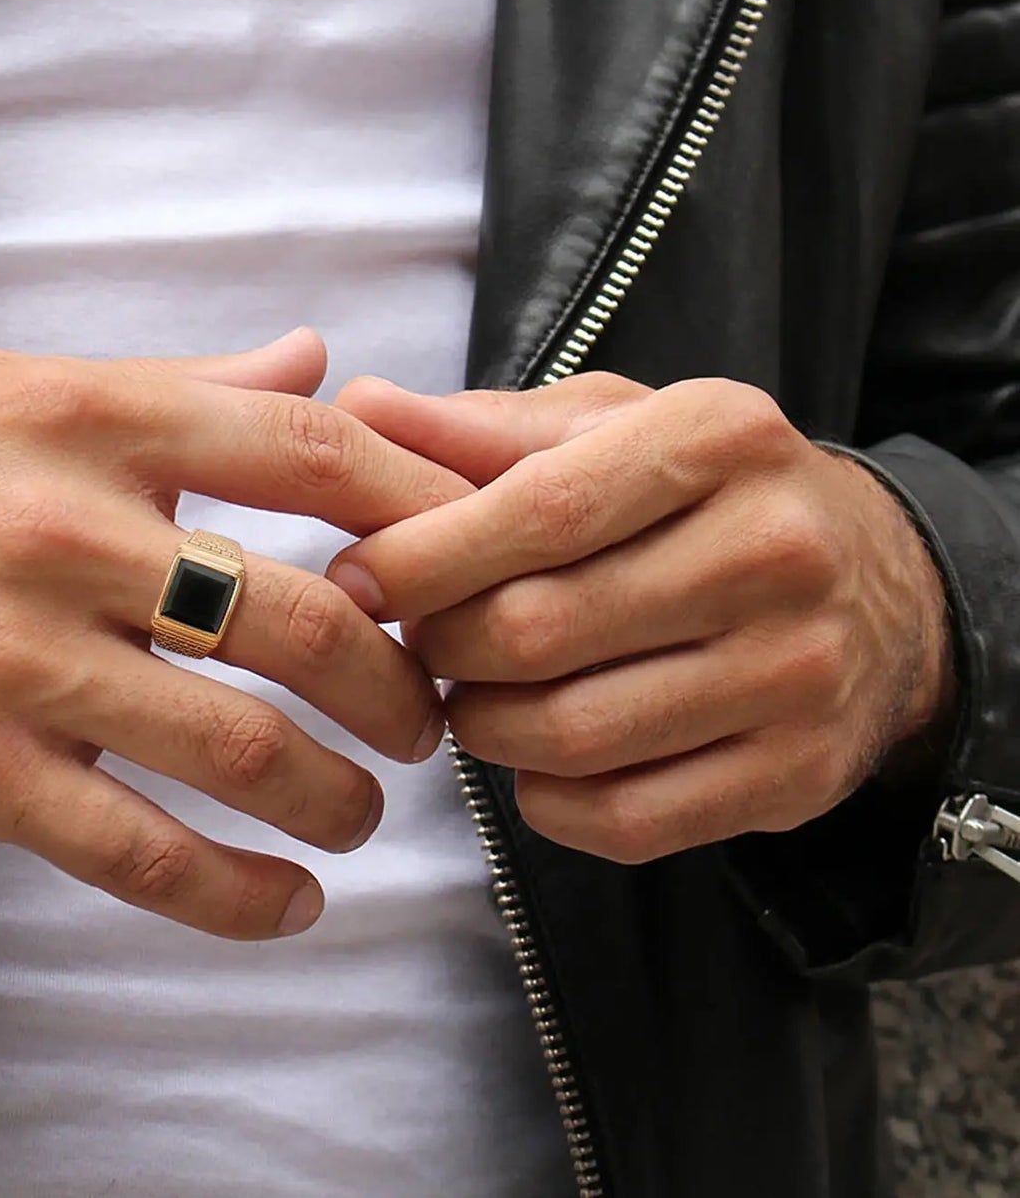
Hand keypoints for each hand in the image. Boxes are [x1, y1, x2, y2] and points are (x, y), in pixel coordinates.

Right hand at [0, 331, 467, 937]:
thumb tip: (312, 359)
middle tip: (425, 714)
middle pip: (300, 620)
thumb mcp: (24, 384)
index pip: (313, 451)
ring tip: (364, 810)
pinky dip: (233, 895)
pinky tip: (286, 906)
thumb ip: (188, 385)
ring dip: (337, 797)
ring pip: (240, 747)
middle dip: (397, 684)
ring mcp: (18, 659)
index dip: (422, 506)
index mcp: (95, 419)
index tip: (472, 558)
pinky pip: (135, 852)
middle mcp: (67, 532)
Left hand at [327, 372, 953, 864]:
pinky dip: (544, 801)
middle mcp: (776, 552)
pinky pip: (623, 821)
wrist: (877, 591)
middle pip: (541, 628)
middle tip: (418, 636)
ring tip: (468, 690)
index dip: (425, 555)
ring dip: (481, 724)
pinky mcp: (796, 775)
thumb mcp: (612, 427)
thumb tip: (353, 410)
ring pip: (571, 735)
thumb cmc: (703, 495)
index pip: (542, 508)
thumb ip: (482, 428)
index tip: (356, 576)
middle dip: (443, 644)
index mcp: (722, 438)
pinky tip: (533, 758)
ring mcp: (796, 674)